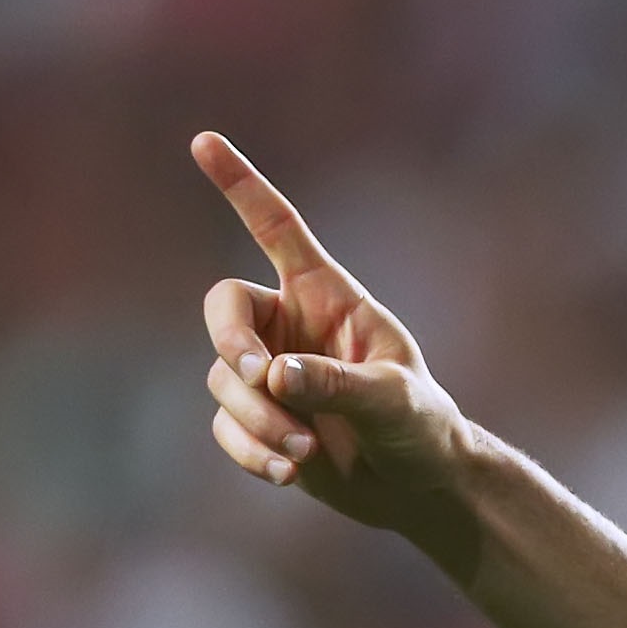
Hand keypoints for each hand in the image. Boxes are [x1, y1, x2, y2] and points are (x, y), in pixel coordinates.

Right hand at [190, 132, 470, 534]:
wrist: (419, 486)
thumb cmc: (422, 427)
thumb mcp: (396, 401)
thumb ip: (340, 384)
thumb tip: (274, 374)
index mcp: (328, 298)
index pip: (277, 229)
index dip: (242, 187)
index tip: (204, 140)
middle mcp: (290, 327)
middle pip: (224, 308)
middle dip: (230, 342)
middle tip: (257, 376)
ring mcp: (270, 374)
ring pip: (222, 379)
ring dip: (256, 417)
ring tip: (303, 452)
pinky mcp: (258, 420)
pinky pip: (226, 426)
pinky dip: (250, 450)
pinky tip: (289, 473)